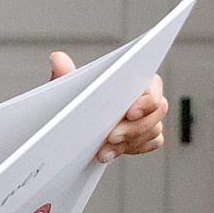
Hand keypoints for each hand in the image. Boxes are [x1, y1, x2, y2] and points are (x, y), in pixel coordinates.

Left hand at [49, 51, 166, 162]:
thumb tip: (57, 59)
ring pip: (153, 131)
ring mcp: (148, 117)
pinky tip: (107, 154)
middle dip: (134, 127)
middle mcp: (146, 96)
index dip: (146, 100)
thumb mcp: (69, 87)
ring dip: (128, 142)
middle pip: (156, 112)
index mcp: (134, 77)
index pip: (152, 85)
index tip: (129, 112)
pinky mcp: (145, 136)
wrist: (75, 123)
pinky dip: (129, 149)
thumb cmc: (78, 99)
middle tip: (111, 136)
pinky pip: (148, 144)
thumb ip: (66, 74)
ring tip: (102, 150)